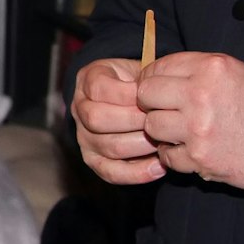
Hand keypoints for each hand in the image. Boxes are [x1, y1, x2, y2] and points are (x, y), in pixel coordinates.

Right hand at [72, 58, 165, 184]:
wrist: (132, 101)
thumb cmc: (140, 84)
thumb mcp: (140, 70)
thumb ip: (146, 78)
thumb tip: (161, 95)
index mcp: (88, 80)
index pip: (99, 88)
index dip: (129, 93)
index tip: (154, 96)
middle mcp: (79, 109)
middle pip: (97, 119)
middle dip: (134, 120)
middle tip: (161, 120)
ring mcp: (84, 136)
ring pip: (108, 146)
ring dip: (141, 145)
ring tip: (164, 141)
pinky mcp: (93, 160)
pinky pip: (111, 172)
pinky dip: (137, 173)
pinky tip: (159, 167)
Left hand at [135, 51, 243, 190]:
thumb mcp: (235, 72)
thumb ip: (196, 70)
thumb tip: (155, 74)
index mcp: (210, 67)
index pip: (157, 67)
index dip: (152, 79)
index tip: (156, 88)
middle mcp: (200, 95)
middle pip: (146, 95)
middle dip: (151, 103)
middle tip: (163, 110)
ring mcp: (198, 128)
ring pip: (152, 126)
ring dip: (162, 131)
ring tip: (179, 131)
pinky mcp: (199, 157)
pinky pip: (166, 156)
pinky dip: (174, 155)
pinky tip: (190, 149)